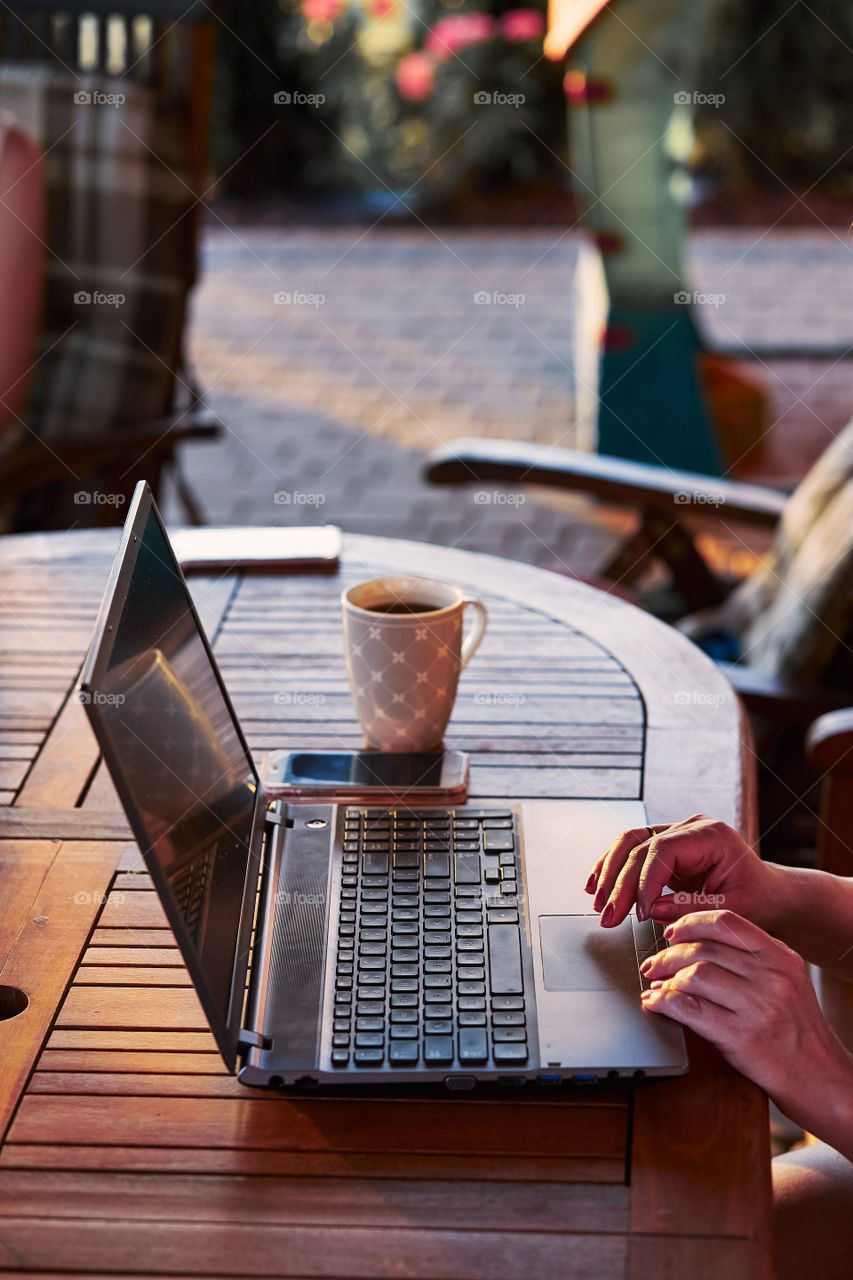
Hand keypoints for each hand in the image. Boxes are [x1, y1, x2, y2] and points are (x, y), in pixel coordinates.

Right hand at [586, 814, 778, 929]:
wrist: (769, 893)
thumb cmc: (759, 900)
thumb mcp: (735, 909)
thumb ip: (694, 908)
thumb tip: (652, 909)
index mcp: (711, 835)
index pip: (663, 851)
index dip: (644, 882)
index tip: (638, 912)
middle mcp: (690, 828)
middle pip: (640, 845)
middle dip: (619, 883)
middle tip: (608, 915)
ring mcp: (675, 834)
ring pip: (629, 843)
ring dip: (609, 874)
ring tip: (598, 904)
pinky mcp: (665, 848)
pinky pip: (631, 851)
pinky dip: (613, 869)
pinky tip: (598, 887)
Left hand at [640, 910, 852, 1144]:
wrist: (825, 1081)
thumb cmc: (801, 1033)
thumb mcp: (790, 983)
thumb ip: (754, 960)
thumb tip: (700, 943)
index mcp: (782, 958)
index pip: (727, 922)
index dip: (691, 923)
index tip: (672, 932)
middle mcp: (772, 977)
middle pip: (703, 949)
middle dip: (669, 955)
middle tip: (654, 965)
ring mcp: (758, 1007)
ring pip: (694, 976)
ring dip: (666, 980)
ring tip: (656, 986)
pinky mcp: (742, 1038)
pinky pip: (689, 1010)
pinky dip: (664, 1004)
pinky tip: (656, 1005)